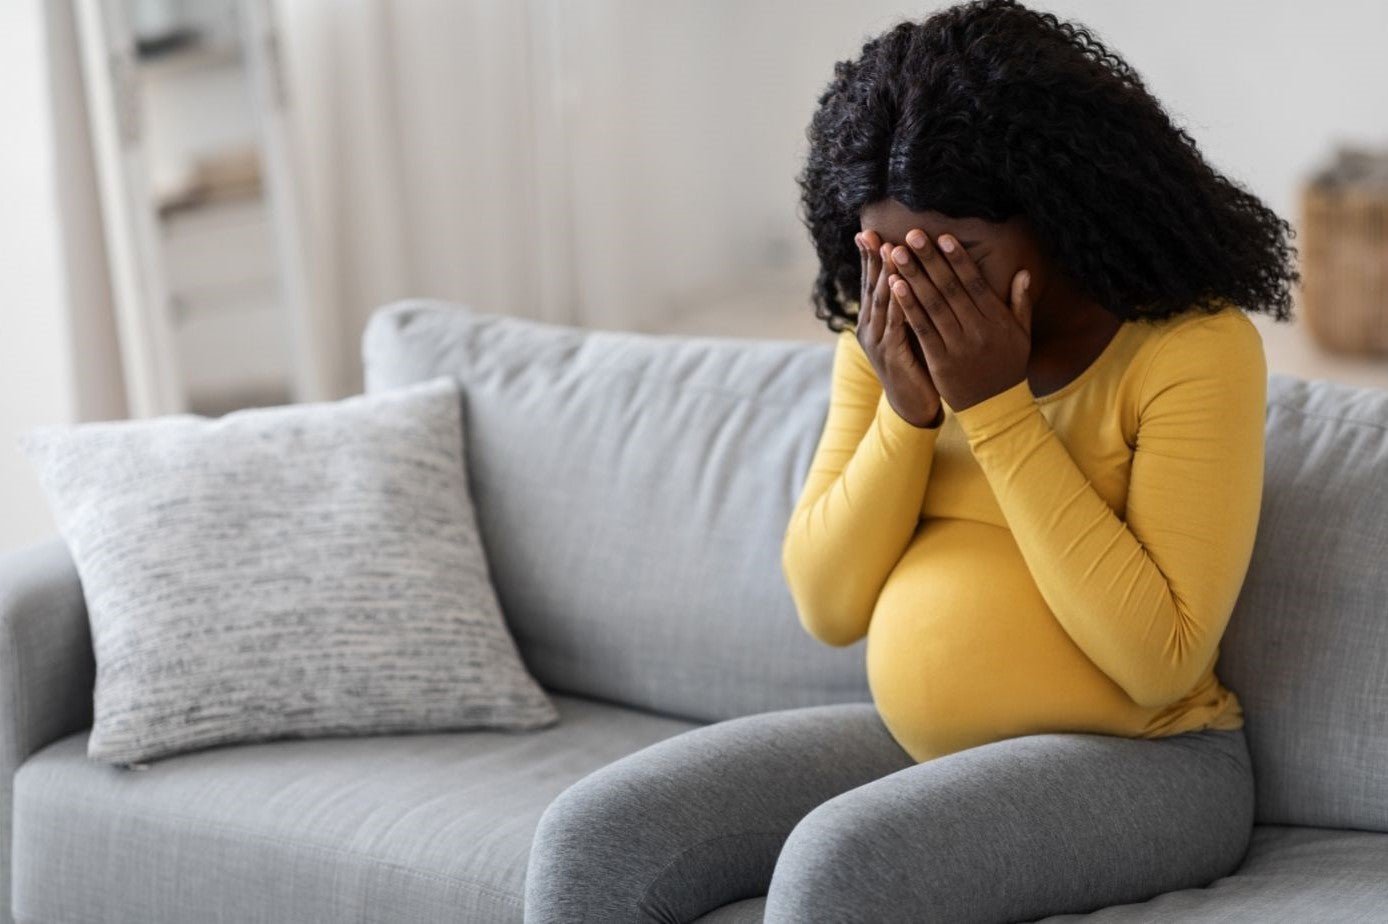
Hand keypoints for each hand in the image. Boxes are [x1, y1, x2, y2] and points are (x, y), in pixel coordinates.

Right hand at [854, 230, 944, 428]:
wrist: (913, 405)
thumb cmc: (916, 364)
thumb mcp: (908, 330)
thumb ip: (906, 306)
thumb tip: (912, 275)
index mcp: (873, 321)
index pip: (870, 282)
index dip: (868, 257)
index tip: (867, 231)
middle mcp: (869, 328)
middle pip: (870, 287)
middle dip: (871, 259)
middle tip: (870, 232)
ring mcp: (877, 341)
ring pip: (881, 301)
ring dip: (885, 274)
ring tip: (888, 249)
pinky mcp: (892, 354)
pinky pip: (895, 322)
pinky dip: (898, 302)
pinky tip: (900, 284)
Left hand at [885, 229, 1033, 413]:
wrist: (996, 408)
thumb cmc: (1008, 368)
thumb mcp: (1022, 335)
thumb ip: (1021, 303)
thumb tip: (1023, 272)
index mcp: (997, 320)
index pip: (974, 282)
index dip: (957, 258)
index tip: (942, 236)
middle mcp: (978, 329)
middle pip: (949, 288)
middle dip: (929, 259)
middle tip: (911, 234)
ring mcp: (958, 345)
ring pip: (932, 305)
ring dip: (912, 277)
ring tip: (896, 254)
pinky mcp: (939, 361)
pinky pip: (921, 329)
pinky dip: (908, 307)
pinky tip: (895, 287)